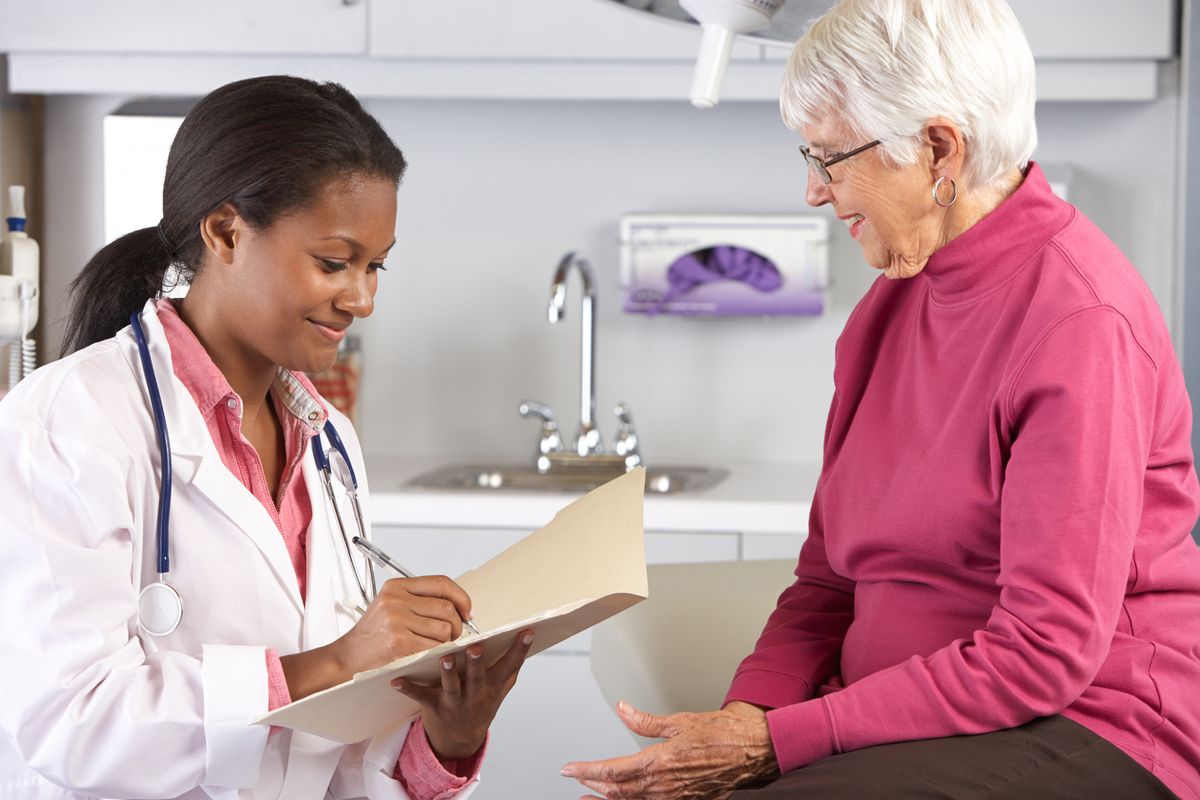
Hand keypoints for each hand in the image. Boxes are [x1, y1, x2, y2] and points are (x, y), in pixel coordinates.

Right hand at [332, 576, 474, 672]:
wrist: (347, 657)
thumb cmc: (372, 634)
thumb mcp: (390, 605)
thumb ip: (419, 600)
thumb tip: (458, 605)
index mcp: (396, 587)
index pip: (441, 583)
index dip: (461, 597)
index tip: (467, 610)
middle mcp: (396, 600)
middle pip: (447, 607)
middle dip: (458, 624)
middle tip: (455, 634)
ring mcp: (397, 621)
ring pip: (444, 629)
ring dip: (447, 641)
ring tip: (436, 645)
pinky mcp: (399, 642)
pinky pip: (434, 646)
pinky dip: (438, 652)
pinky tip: (428, 654)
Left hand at [392, 629, 533, 759]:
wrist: (458, 741)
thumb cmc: (479, 707)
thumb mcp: (500, 690)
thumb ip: (509, 668)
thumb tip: (525, 640)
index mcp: (493, 686)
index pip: (510, 665)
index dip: (520, 649)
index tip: (527, 631)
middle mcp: (475, 693)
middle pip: (478, 676)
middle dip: (477, 662)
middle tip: (476, 647)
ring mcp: (455, 701)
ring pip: (452, 685)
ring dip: (448, 673)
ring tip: (445, 659)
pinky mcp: (434, 706)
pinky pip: (420, 696)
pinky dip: (408, 689)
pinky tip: (396, 681)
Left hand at [561, 701, 778, 799]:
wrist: (753, 751)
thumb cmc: (722, 734)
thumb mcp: (680, 721)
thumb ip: (645, 720)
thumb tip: (621, 709)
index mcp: (661, 762)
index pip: (613, 771)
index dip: (587, 771)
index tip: (569, 769)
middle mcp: (665, 785)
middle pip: (618, 791)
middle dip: (593, 785)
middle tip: (576, 778)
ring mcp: (676, 797)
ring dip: (609, 798)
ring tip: (591, 794)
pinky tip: (625, 797)